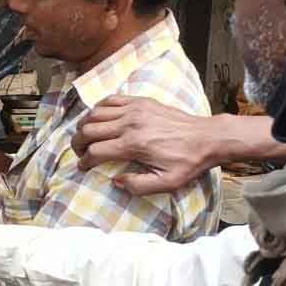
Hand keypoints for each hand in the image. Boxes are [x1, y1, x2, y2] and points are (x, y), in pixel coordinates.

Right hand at [72, 95, 213, 194]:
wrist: (208, 137)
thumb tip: (116, 180)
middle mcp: (130, 124)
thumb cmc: (188, 162)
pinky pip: (110, 100)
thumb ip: (138, 186)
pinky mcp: (140, 101)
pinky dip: (98, 108)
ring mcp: (134, 109)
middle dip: (77, 143)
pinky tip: (98, 118)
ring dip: (85, 125)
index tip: (83, 167)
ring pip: (95, 113)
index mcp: (134, 145)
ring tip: (86, 136)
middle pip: (88, 130)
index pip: (95, 151)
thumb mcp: (167, 183)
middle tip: (79, 152)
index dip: (84, 161)